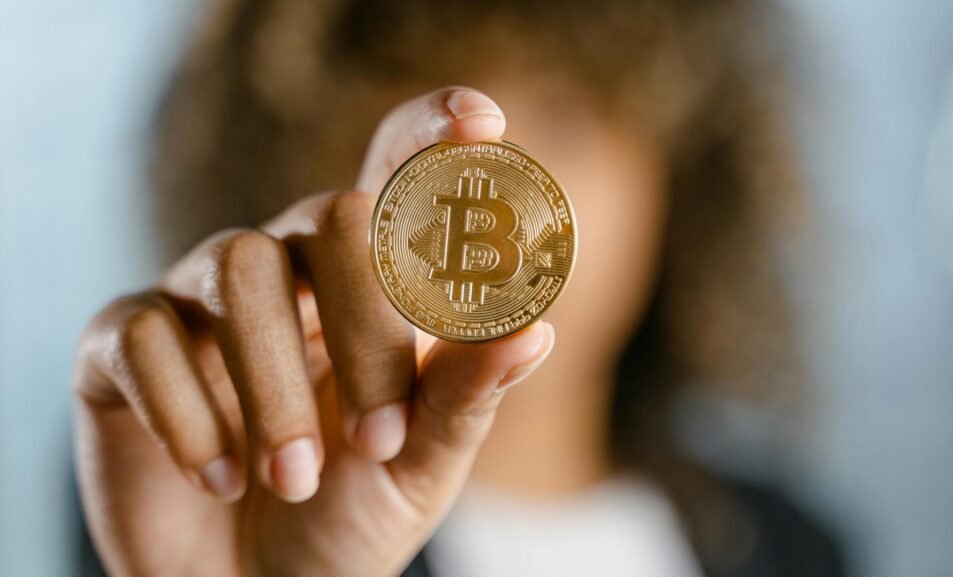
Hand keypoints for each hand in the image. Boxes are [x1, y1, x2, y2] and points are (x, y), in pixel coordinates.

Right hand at [74, 87, 554, 576]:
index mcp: (368, 284)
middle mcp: (287, 269)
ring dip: (274, 390)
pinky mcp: (119, 346)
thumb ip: (468, 395)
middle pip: (332, 216)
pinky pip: (142, 336)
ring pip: (239, 269)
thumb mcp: (421, 461)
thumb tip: (536, 329)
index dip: (432, 134)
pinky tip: (215, 478)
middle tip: (377, 439)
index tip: (484, 121)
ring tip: (294, 479)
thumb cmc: (351, 513)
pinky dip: (187, 414)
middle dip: (365, 329)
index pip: (396, 176)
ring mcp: (198, 299)